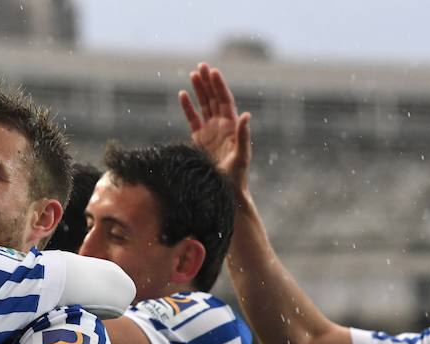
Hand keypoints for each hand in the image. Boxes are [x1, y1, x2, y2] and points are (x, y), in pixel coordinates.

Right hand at [179, 63, 250, 193]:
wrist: (225, 191)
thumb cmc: (236, 176)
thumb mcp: (242, 156)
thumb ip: (243, 136)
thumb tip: (246, 115)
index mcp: (232, 127)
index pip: (224, 101)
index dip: (219, 86)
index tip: (213, 72)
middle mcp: (221, 126)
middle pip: (214, 98)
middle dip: (208, 82)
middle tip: (202, 66)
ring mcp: (210, 131)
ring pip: (203, 105)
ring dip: (199, 90)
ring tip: (193, 74)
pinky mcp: (199, 140)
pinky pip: (193, 119)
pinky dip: (188, 107)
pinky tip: (183, 95)